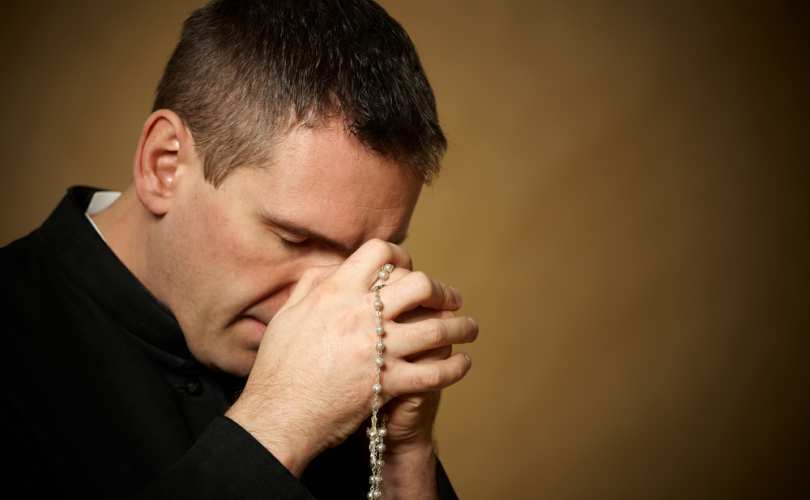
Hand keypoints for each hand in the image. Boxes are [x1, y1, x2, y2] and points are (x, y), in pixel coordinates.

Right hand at [225, 239, 475, 475]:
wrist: (279, 414)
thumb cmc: (279, 366)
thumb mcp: (288, 314)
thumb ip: (312, 285)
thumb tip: (334, 267)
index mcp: (336, 292)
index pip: (379, 253)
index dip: (401, 256)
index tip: (408, 269)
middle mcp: (361, 315)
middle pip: (419, 285)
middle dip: (441, 291)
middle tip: (449, 300)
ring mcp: (378, 349)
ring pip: (436, 328)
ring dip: (460, 328)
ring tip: (469, 329)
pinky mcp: (388, 382)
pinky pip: (434, 372)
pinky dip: (454, 368)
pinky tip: (462, 365)